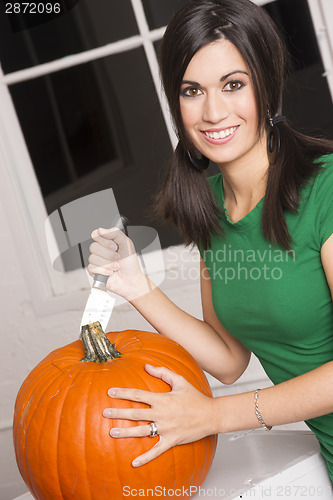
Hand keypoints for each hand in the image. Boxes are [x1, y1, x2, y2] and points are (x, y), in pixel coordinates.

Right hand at [88, 227, 150, 299]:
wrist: (130, 280)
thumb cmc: (130, 263)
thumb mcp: (127, 244)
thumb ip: (115, 233)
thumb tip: (101, 230)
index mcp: (107, 242)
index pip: (96, 235)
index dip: (104, 240)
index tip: (114, 246)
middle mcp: (100, 251)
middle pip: (93, 246)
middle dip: (109, 254)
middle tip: (118, 258)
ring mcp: (96, 261)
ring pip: (93, 258)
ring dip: (108, 263)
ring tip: (116, 266)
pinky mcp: (94, 271)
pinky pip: (92, 268)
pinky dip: (104, 271)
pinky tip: (110, 272)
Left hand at [102, 364, 216, 466]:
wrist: (211, 415)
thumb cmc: (195, 397)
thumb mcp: (180, 381)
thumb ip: (163, 372)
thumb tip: (146, 366)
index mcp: (162, 399)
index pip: (138, 395)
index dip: (123, 393)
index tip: (110, 392)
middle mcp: (162, 414)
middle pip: (136, 413)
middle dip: (119, 413)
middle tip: (105, 413)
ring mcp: (166, 429)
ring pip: (142, 431)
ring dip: (126, 432)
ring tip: (112, 432)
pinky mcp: (171, 440)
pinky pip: (156, 451)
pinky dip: (146, 458)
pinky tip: (134, 462)